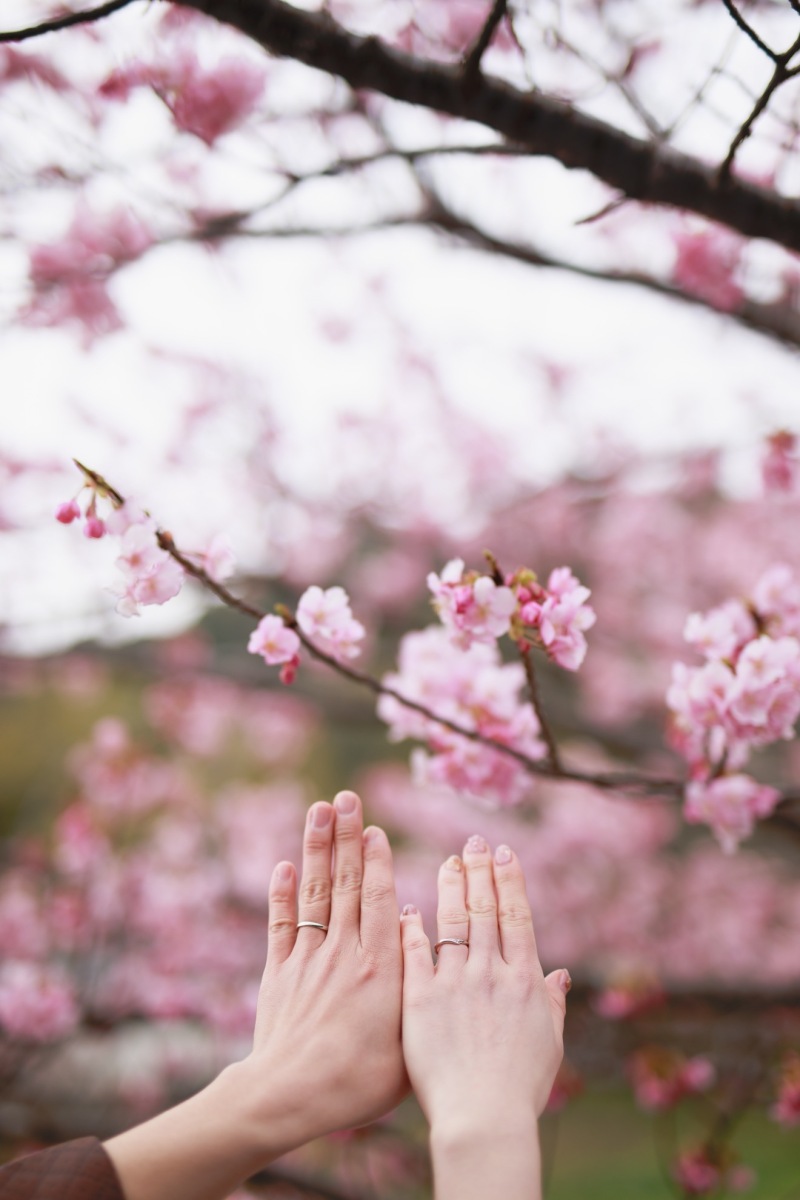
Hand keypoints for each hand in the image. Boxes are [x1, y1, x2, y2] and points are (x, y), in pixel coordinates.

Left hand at [104, 792, 407, 1199]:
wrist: (289, 1099)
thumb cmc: (358, 1082)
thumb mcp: (408, 1041)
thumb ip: (418, 988)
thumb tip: (422, 939)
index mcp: (379, 968)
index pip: (377, 899)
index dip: (375, 859)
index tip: (374, 827)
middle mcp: (342, 954)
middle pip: (344, 883)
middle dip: (345, 837)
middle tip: (345, 797)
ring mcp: (307, 960)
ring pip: (313, 894)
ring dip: (314, 849)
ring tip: (318, 810)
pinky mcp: (279, 974)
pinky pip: (280, 926)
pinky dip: (280, 895)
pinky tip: (282, 866)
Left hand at [400, 835, 568, 1138]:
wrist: (483, 1117)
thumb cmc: (519, 1090)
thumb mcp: (549, 1044)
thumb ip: (552, 1003)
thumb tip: (561, 973)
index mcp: (523, 980)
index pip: (517, 916)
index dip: (510, 881)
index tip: (504, 853)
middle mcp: (490, 972)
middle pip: (484, 909)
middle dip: (480, 871)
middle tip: (474, 843)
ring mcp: (454, 982)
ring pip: (451, 920)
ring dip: (451, 886)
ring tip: (450, 862)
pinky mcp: (420, 998)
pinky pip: (415, 951)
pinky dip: (413, 926)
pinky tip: (409, 907)